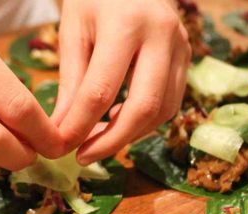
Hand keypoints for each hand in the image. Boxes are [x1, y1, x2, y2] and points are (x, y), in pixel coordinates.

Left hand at [52, 0, 190, 164]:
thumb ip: (70, 82)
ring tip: (98, 139)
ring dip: (130, 134)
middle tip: (84, 156)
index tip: (60, 147)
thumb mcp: (74, 32)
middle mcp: (162, 35)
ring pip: (163, 110)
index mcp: (125, 24)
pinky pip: (171, 101)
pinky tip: (120, 120)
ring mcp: (182, 46)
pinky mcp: (187, 56)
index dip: (79, 126)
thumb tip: (62, 131)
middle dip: (112, 141)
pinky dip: (145, 121)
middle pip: (144, 106)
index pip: (101, 90)